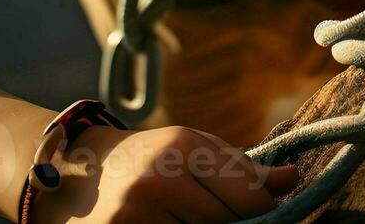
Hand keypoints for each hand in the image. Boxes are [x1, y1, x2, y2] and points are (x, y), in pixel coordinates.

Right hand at [33, 124, 297, 222]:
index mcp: (182, 149)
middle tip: (216, 213)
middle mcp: (157, 181)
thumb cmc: (146, 159)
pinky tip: (170, 223)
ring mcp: (133, 217)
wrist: (73, 174)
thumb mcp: (192, 148)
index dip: (264, 211)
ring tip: (186, 215)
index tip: (261, 210)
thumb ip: (241, 168)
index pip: (251, 199)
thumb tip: (291, 180)